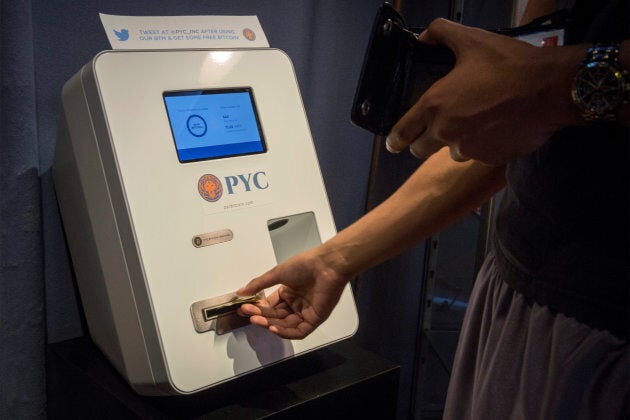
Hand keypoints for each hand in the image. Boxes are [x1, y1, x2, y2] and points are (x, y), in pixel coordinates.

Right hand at [237, 248, 347, 338]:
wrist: (326, 265)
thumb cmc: (304, 265)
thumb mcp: (278, 273)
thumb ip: (259, 284)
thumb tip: (240, 292)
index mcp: (289, 292)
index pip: (270, 306)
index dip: (258, 309)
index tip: (245, 308)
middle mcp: (297, 304)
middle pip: (276, 316)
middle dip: (261, 316)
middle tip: (248, 314)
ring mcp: (306, 312)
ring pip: (285, 325)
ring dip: (270, 324)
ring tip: (257, 320)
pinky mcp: (315, 319)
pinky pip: (299, 331)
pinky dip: (286, 332)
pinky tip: (273, 328)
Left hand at [385, 18, 584, 164]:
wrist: (551, 89)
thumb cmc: (509, 64)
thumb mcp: (472, 40)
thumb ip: (441, 34)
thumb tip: (424, 36)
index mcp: (434, 106)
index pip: (401, 134)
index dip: (394, 140)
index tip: (394, 143)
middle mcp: (446, 133)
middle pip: (420, 150)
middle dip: (423, 142)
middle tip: (435, 131)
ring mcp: (468, 149)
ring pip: (451, 153)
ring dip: (456, 143)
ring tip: (473, 123)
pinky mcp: (490, 159)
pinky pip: (478, 156)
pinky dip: (482, 146)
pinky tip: (495, 128)